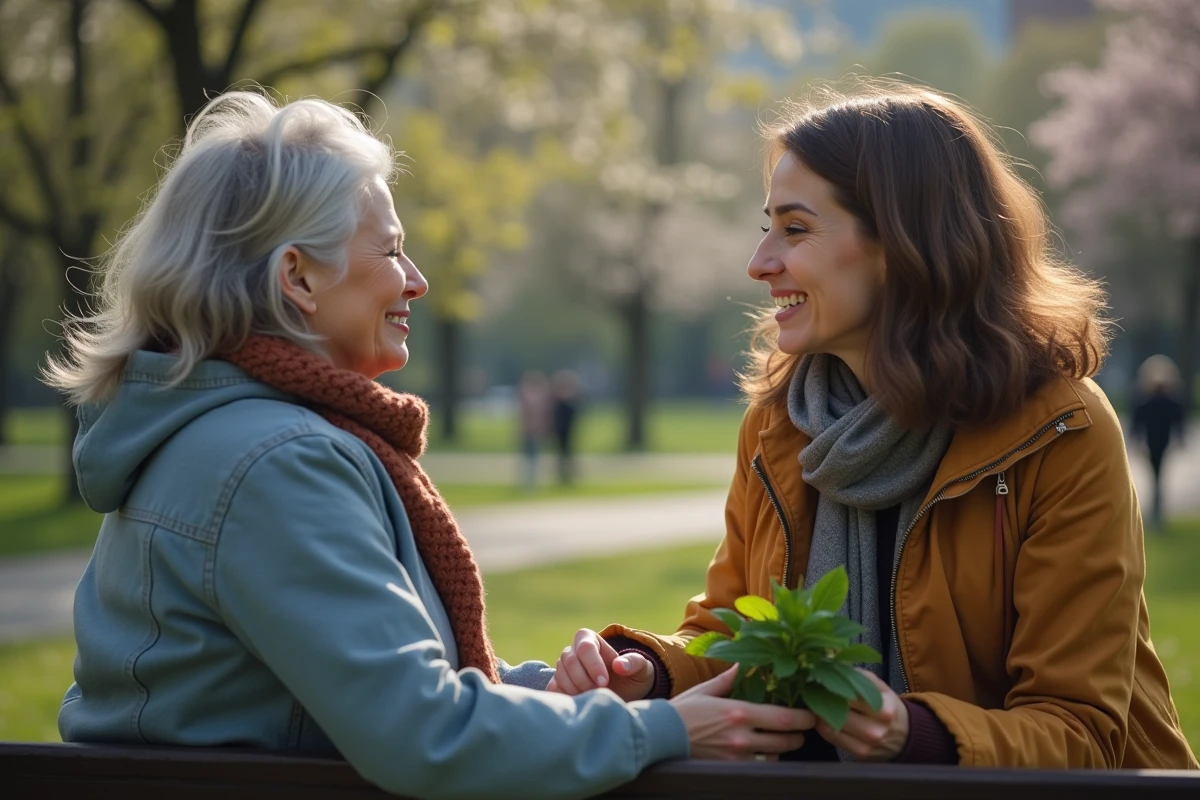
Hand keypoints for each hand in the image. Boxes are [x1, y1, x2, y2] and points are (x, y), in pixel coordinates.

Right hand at [545, 628, 656, 701]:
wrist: (624, 693)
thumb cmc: (633, 676)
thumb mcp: (641, 668)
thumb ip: (633, 663)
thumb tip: (618, 665)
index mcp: (589, 639)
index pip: (585, 648)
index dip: (594, 665)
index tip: (604, 682)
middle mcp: (572, 650)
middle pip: (570, 662)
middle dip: (585, 680)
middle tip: (601, 692)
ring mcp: (563, 667)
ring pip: (561, 675)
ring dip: (577, 690)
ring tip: (594, 698)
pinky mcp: (558, 683)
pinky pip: (554, 689)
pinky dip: (566, 696)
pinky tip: (581, 701)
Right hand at [670, 666, 816, 759]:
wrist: (659, 737)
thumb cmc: (682, 711)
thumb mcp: (706, 690)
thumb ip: (729, 678)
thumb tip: (743, 662)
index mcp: (739, 712)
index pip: (784, 718)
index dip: (804, 718)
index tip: (811, 714)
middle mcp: (742, 737)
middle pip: (786, 741)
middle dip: (798, 736)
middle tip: (801, 729)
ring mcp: (737, 757)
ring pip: (774, 756)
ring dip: (781, 749)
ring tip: (781, 740)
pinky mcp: (730, 769)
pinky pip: (758, 767)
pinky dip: (764, 760)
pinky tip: (762, 752)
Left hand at [815, 670, 908, 760]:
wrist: (905, 737)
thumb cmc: (888, 706)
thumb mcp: (881, 688)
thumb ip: (861, 676)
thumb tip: (834, 666)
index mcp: (883, 709)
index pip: (850, 695)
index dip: (832, 685)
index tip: (821, 679)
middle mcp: (876, 729)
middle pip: (838, 711)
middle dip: (823, 699)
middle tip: (813, 690)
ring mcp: (867, 744)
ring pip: (831, 725)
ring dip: (820, 713)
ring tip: (817, 703)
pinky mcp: (858, 753)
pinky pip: (832, 737)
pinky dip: (824, 726)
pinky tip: (823, 717)